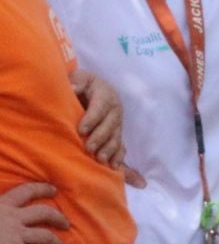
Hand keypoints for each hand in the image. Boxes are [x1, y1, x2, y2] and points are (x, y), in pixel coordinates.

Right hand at [0, 182, 68, 243]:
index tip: (52, 189)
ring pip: (45, 236)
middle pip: (43, 212)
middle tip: (66, 222)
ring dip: (56, 243)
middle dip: (57, 217)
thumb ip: (0, 214)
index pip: (23, 192)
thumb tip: (5, 226)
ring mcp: (15, 233)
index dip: (41, 189)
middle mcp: (10, 216)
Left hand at [68, 68, 144, 186]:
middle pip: (111, 124)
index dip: (92, 119)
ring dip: (109, 149)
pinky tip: (114, 167)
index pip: (100, 107)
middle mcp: (115, 109)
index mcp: (106, 94)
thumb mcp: (78, 77)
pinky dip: (118, 157)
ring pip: (116, 136)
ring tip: (100, 158)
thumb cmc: (81, 83)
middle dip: (100, 137)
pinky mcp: (117, 133)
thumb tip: (72, 88)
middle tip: (89, 148)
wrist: (91, 88)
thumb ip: (76, 81)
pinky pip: (121, 146)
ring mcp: (118, 122)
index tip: (81, 130)